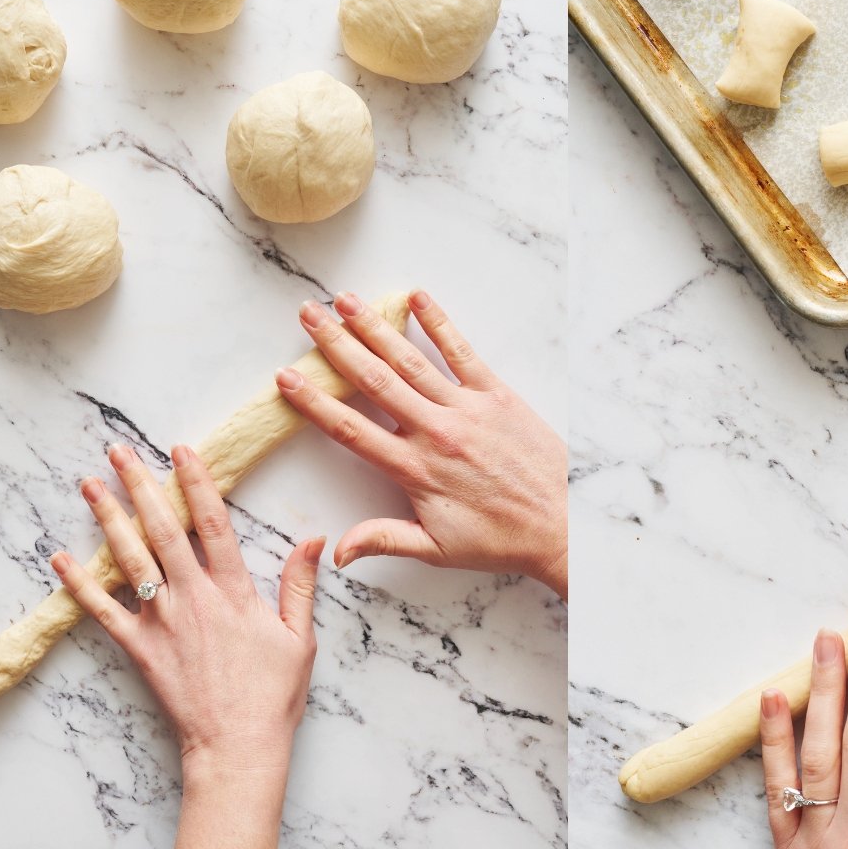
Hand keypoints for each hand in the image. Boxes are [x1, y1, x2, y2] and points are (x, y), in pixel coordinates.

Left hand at [51, 443, 321, 770]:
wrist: (236, 747)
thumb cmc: (272, 696)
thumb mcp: (299, 638)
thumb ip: (299, 586)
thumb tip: (311, 540)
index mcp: (234, 592)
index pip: (213, 523)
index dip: (196, 482)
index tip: (181, 450)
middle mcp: (193, 598)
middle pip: (162, 529)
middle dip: (140, 486)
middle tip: (118, 452)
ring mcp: (162, 622)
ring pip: (130, 559)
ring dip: (109, 518)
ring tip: (90, 485)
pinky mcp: (139, 648)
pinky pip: (103, 610)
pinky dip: (80, 583)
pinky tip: (61, 557)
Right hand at [275, 289, 566, 598]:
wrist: (561, 525)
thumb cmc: (499, 539)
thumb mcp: (436, 550)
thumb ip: (383, 540)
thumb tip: (336, 550)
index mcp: (414, 470)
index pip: (351, 430)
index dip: (314, 402)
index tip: (286, 378)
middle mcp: (435, 432)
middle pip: (374, 382)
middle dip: (337, 346)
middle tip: (308, 316)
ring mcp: (466, 409)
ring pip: (411, 361)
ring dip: (376, 327)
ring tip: (347, 300)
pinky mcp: (497, 395)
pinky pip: (463, 353)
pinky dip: (440, 324)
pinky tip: (418, 298)